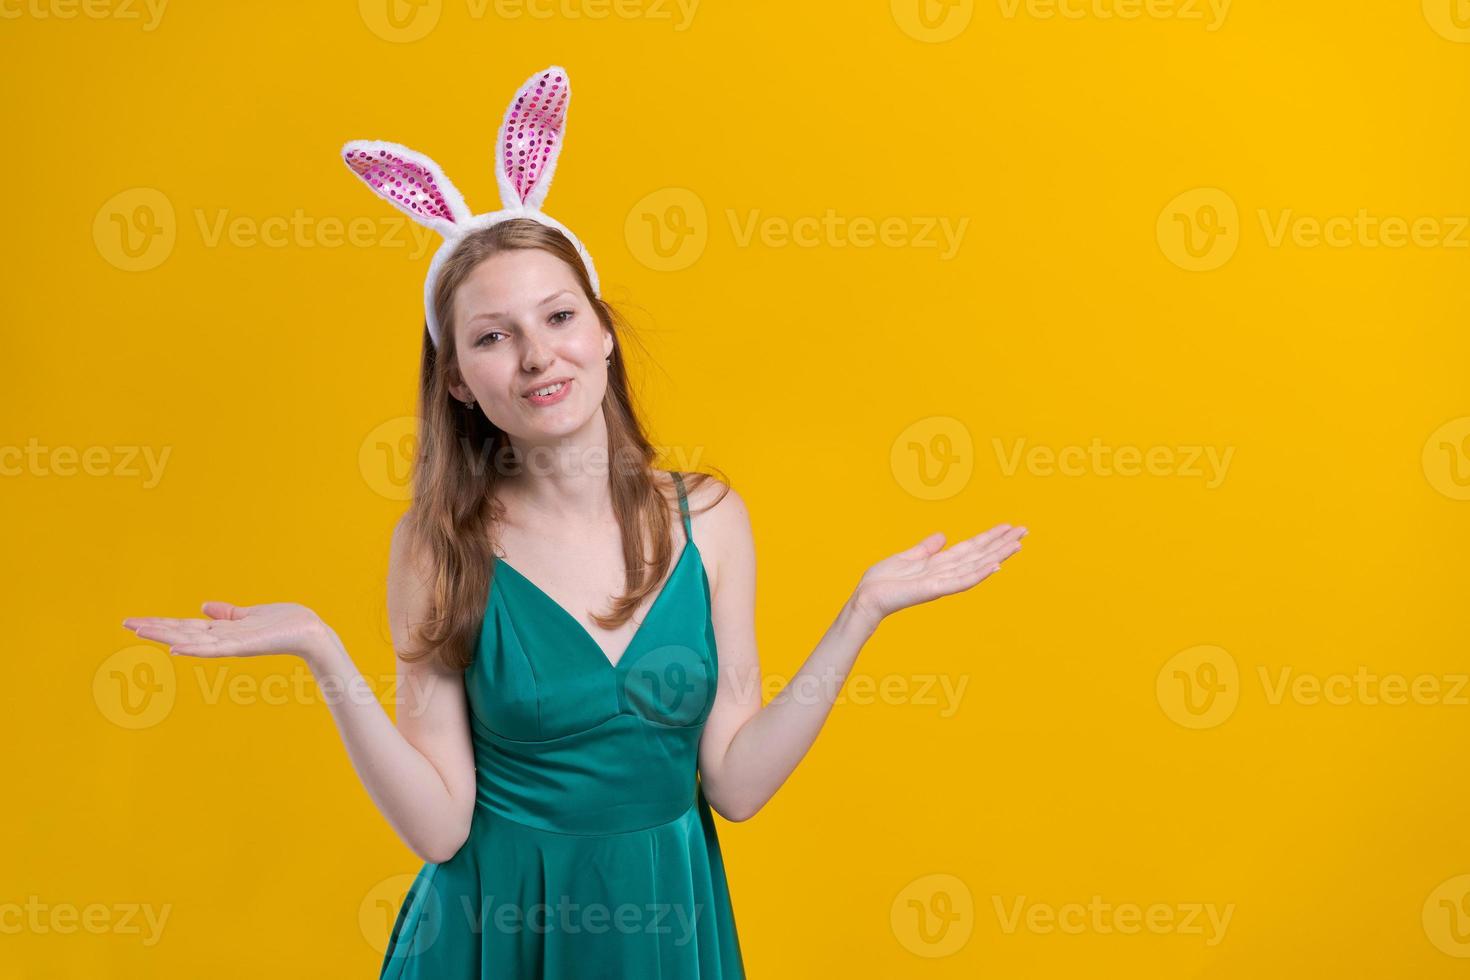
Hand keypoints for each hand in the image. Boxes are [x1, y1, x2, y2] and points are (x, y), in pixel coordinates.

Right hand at [122, 601, 329, 661]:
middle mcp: (221, 638)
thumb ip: (226, 614)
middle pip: (181, 632)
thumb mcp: (249, 614)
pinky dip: (195, 649)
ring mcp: (231, 644)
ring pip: (191, 640)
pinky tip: (176, 649)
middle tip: (125, 624)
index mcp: (221, 630)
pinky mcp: (243, 647)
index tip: (133, 621)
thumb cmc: (284, 622)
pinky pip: (214, 649)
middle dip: (154, 628)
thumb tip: (203, 606)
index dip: (160, 623)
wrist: (310, 631)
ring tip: (141, 632)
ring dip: (166, 636)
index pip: (184, 626)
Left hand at [853, 524, 1027, 622]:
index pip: (971, 548)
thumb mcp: (907, 558)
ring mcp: (943, 582)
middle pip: (980, 554)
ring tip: (1017, 544)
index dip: (990, 537)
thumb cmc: (883, 581)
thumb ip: (926, 548)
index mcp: (940, 564)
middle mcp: (946, 572)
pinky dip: (979, 573)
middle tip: (1024, 530)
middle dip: (1001, 542)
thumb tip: (943, 536)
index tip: (1008, 526)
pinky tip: (995, 566)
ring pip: (976, 566)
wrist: (867, 597)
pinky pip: (961, 581)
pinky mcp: (935, 589)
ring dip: (998, 555)